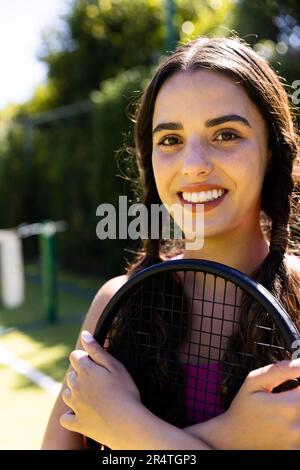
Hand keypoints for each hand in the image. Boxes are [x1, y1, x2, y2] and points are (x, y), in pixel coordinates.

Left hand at [60, 330, 140, 447]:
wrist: (127, 424)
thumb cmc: (125, 392)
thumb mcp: (115, 366)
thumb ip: (96, 349)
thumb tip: (84, 335)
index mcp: (85, 371)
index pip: (75, 356)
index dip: (84, 357)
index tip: (95, 362)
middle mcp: (75, 387)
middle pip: (71, 375)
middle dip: (80, 374)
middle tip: (98, 380)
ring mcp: (75, 406)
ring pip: (67, 394)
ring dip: (74, 392)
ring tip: (91, 395)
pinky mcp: (77, 423)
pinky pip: (66, 418)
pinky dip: (70, 415)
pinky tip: (79, 413)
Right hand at [194, 359, 299, 449]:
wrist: (232, 438)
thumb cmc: (243, 407)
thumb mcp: (254, 381)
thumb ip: (280, 370)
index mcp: (287, 406)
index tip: (292, 386)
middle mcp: (296, 427)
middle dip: (297, 396)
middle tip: (284, 397)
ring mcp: (296, 442)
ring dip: (297, 409)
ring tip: (283, 409)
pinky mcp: (295, 450)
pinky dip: (296, 425)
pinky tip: (285, 423)